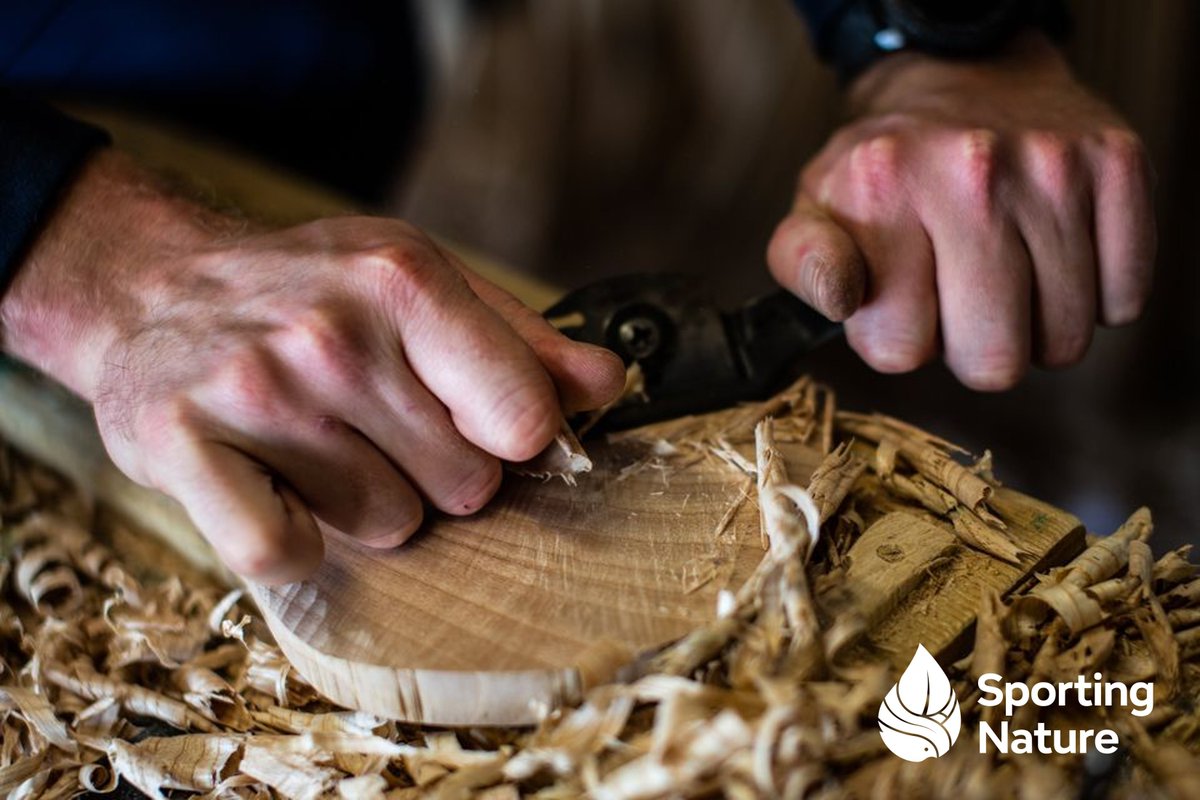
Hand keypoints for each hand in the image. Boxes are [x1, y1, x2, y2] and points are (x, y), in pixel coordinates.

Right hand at [1, 151, 623, 582]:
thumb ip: (521, 342)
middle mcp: (331, 331)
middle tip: (369, 419)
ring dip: (359, 502)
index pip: (524, 417)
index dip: (511, 437)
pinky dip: (290, 539)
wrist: (152, 287)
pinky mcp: (180, 446)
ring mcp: (253, 389)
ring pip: (385, 525)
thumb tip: (609, 386)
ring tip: (313, 441)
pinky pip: (285, 553)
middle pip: (461, 485)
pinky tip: (269, 483)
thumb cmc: (308, 292)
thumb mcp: (420, 284)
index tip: (478, 422)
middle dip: (430, 469)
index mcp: (404, 279)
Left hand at [767, 32, 1154, 388]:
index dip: (900, 340)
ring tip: (1005, 275)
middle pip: (993, 360)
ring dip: (1034, 328)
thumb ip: (805, 266)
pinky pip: (1124, 300)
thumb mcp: (816, 209)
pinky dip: (1094, 298)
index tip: (902, 300)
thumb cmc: (885, 170)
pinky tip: (1055, 259)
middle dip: (972, 350)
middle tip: (960, 301)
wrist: (962, 78)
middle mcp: (972, 171)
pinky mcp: (1119, 166)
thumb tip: (841, 300)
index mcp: (885, 186)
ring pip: (1063, 338)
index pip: (900, 350)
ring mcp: (1054, 167)